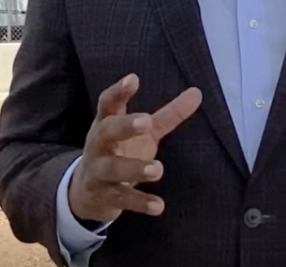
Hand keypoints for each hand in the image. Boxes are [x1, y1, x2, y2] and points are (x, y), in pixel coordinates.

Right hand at [69, 73, 202, 223]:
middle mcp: (99, 144)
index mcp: (107, 122)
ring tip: (158, 169)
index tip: (133, 79)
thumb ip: (168, 114)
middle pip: (107, 132)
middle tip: (146, 122)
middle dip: (124, 127)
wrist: (87, 190)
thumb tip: (197, 93)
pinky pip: (122, 198)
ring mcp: (99, 171)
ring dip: (134, 168)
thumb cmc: (120, 150)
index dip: (119, 91)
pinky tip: (158, 206)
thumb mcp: (142, 131)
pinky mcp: (105, 195)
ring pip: (113, 169)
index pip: (109, 103)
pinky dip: (140, 202)